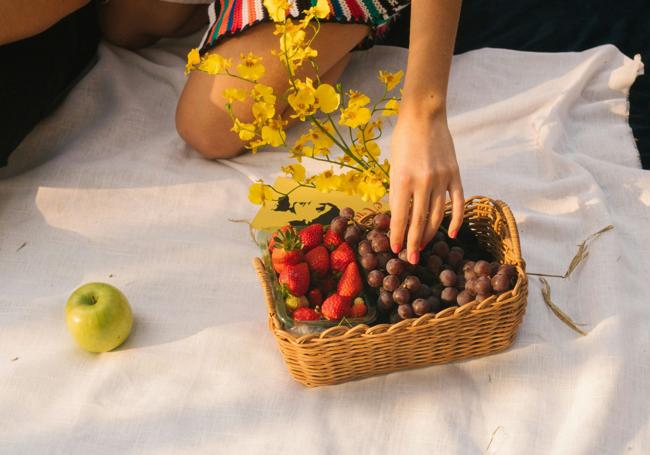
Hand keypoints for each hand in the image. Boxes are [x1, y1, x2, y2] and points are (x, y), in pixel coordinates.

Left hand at [388, 109, 463, 264]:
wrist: (424, 116)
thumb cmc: (403, 141)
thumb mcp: (394, 167)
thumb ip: (397, 192)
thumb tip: (399, 218)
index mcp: (403, 180)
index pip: (400, 216)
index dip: (398, 235)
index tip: (396, 250)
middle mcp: (423, 182)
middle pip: (419, 221)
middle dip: (414, 242)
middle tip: (411, 259)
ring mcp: (441, 179)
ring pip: (437, 215)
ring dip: (430, 234)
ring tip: (424, 246)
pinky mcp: (455, 175)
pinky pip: (457, 203)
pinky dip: (455, 220)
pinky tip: (450, 234)